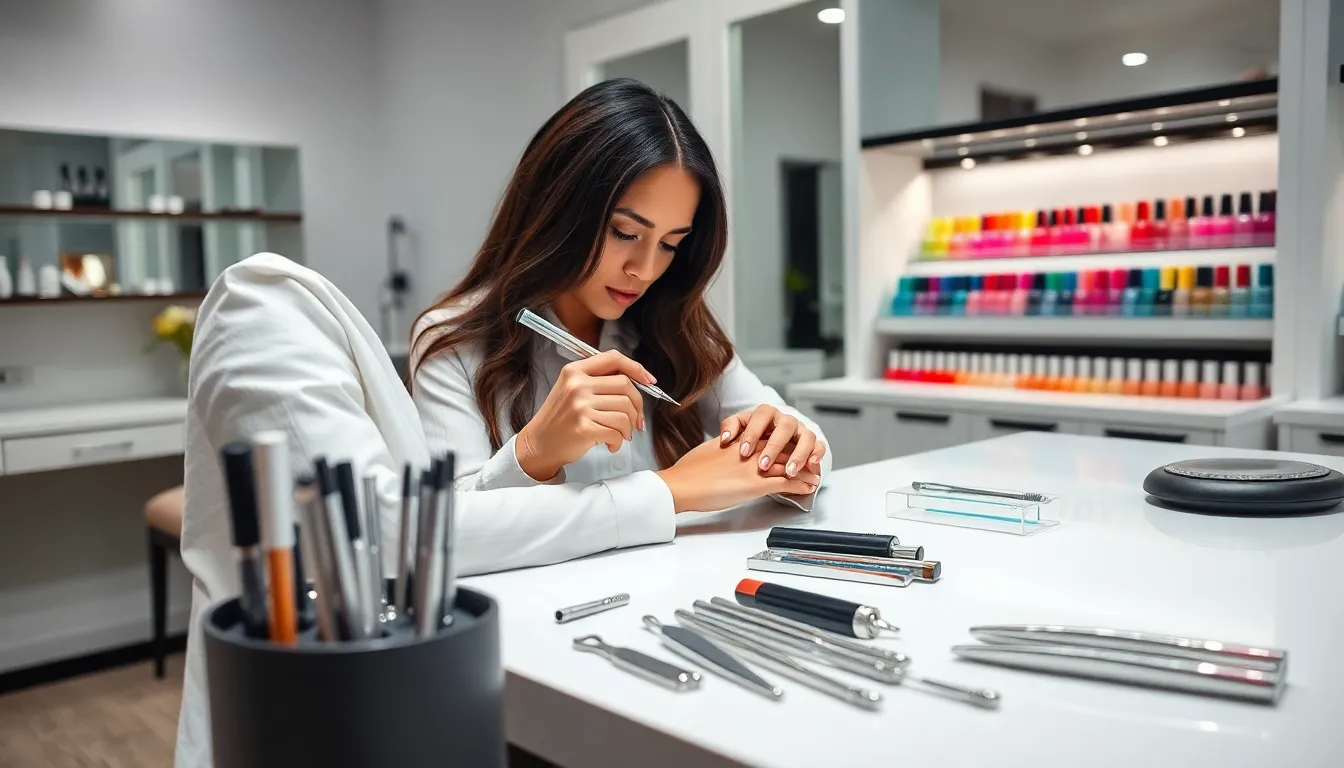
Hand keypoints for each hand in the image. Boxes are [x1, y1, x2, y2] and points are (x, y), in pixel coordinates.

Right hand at [516, 350, 653, 481]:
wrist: (538, 444)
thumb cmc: (560, 418)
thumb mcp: (571, 389)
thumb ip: (598, 380)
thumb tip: (637, 381)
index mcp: (575, 371)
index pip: (614, 358)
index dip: (637, 368)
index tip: (650, 381)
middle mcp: (577, 385)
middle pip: (625, 386)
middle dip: (637, 406)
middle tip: (636, 421)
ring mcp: (580, 406)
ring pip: (625, 412)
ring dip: (629, 427)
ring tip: (621, 435)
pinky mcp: (583, 428)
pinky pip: (617, 431)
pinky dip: (619, 441)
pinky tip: (611, 444)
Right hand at [656, 437, 819, 512]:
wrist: (683, 484)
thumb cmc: (690, 471)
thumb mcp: (710, 451)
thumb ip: (725, 448)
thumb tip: (728, 449)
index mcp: (740, 442)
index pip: (769, 438)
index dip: (784, 444)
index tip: (793, 449)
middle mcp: (751, 451)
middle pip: (783, 448)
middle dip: (798, 455)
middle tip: (811, 461)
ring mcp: (755, 467)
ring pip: (788, 464)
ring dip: (804, 470)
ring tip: (815, 475)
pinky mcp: (756, 484)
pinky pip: (785, 482)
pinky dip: (800, 484)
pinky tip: (809, 487)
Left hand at [719, 404, 826, 478]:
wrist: (770, 444)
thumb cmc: (753, 437)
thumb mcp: (739, 429)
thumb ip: (730, 428)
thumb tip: (725, 439)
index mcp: (768, 413)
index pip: (762, 415)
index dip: (753, 432)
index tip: (743, 452)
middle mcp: (786, 420)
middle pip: (785, 426)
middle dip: (774, 447)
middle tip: (763, 466)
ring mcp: (801, 431)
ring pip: (806, 437)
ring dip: (798, 454)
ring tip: (788, 471)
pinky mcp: (813, 443)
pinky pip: (819, 446)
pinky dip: (816, 455)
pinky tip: (810, 467)